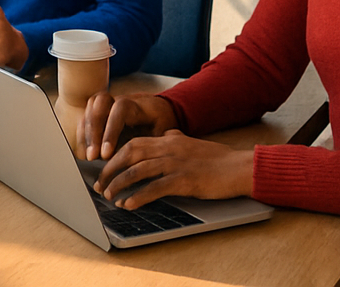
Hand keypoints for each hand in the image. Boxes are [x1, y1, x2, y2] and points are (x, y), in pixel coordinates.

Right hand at [81, 91, 178, 160]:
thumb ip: (152, 144)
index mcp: (137, 104)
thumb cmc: (161, 126)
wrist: (159, 112)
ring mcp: (107, 104)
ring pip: (89, 111)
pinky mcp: (99, 112)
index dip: (110, 132)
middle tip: (92, 156)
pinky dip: (83, 135)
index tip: (106, 154)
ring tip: (86, 156)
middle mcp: (118, 100)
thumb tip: (142, 163)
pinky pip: (85, 119)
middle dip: (93, 132)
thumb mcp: (163, 134)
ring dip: (85, 134)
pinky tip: (83, 153)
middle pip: (99, 105)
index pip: (119, 111)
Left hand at [93, 129, 253, 207]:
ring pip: (138, 171)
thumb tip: (167, 135)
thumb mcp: (192, 143)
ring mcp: (175, 164)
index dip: (115, 156)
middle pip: (129, 155)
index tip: (104, 168)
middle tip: (99, 185)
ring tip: (108, 196)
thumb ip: (176, 138)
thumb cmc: (218, 158)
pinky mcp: (184, 180)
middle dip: (111, 170)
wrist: (240, 167)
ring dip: (119, 184)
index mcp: (167, 140)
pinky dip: (139, 196)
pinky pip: (155, 188)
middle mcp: (168, 149)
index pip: (133, 144)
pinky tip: (128, 204)